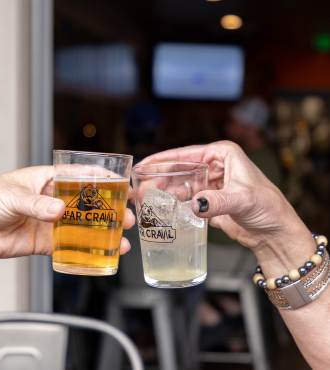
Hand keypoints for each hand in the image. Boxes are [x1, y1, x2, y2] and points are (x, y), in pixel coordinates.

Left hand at [0, 166, 134, 264]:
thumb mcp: (12, 195)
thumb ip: (36, 204)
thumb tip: (58, 211)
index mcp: (50, 180)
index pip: (82, 175)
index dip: (105, 179)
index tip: (123, 185)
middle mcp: (55, 200)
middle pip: (90, 204)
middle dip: (111, 210)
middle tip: (127, 216)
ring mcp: (52, 222)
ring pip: (84, 227)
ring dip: (104, 233)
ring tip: (122, 239)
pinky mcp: (45, 241)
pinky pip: (69, 246)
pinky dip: (84, 251)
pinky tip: (99, 254)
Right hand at [141, 141, 312, 271]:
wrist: (274, 233)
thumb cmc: (268, 208)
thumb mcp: (243, 199)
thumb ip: (218, 201)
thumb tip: (195, 204)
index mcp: (223, 155)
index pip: (186, 154)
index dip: (162, 159)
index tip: (143, 164)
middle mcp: (215, 166)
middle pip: (180, 168)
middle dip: (159, 176)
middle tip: (140, 185)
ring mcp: (211, 184)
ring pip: (181, 184)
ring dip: (164, 190)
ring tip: (145, 197)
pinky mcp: (209, 201)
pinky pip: (187, 199)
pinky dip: (174, 202)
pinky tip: (162, 206)